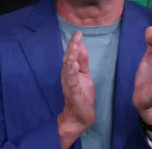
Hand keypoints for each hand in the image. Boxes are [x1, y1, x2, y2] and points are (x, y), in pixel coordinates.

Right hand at [58, 31, 94, 147]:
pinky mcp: (73, 93)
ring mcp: (69, 84)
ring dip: (70, 58)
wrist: (78, 117)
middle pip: (68, 59)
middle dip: (71, 47)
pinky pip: (71, 82)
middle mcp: (67, 75)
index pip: (71, 54)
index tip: (78, 33)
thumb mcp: (84, 74)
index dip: (74, 44)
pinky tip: (74, 65)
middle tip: (76, 36)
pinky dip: (72, 73)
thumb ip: (83, 61)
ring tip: (74, 48)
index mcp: (70, 70)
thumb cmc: (82, 95)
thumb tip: (81, 45)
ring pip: (68, 69)